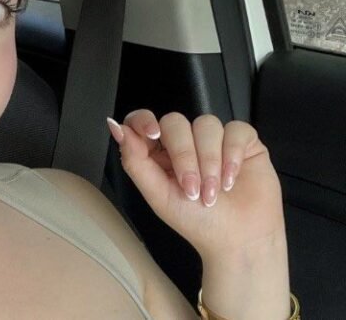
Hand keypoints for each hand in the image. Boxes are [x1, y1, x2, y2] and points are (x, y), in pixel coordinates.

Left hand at [107, 110, 285, 260]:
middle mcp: (185, 142)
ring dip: (209, 161)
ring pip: (206, 124)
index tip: (152, 133)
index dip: (144, 120)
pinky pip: (236, 130)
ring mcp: (214, 140)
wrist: (237, 241)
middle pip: (176, 122)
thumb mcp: (158, 195)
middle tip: (191, 188)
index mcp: (159, 153)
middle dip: (184, 156)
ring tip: (213, 192)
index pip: (144, 121)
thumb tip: (117, 128)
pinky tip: (231, 179)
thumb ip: (135, 160)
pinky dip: (232, 155)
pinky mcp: (243, 143)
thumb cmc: (197, 222)